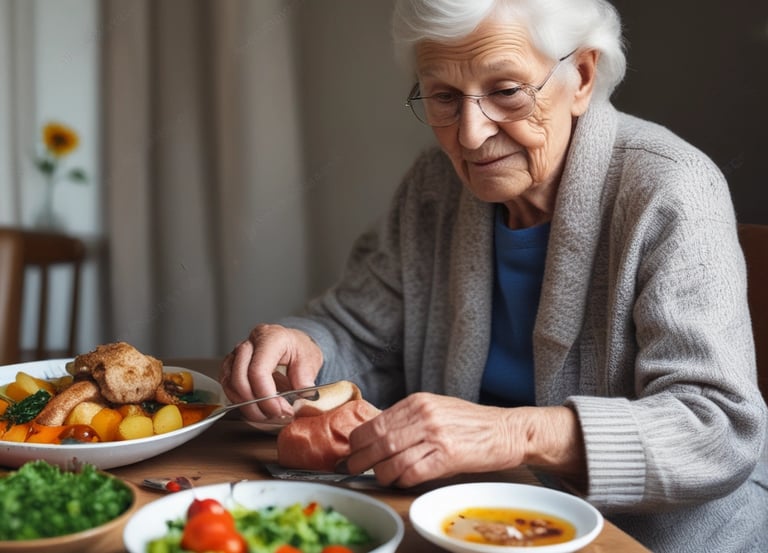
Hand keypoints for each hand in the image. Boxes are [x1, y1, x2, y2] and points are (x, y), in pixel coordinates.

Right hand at [219, 324, 322, 419]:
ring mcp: (236, 354)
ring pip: (230, 384)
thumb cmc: (298, 349)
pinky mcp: (230, 365)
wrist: (291, 343)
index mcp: (270, 338)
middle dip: (256, 404)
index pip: (258, 371)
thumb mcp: (311, 360)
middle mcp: (249, 344)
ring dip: (246, 405)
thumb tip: (302, 399)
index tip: (280, 410)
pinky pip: (228, 386)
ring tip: (267, 414)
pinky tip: (256, 408)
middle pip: (239, 378)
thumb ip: (305, 379)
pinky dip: (240, 401)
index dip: (266, 396)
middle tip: (274, 414)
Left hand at [345, 393, 584, 487]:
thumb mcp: (436, 408)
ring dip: (380, 473)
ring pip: (392, 458)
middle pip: (378, 440)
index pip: (375, 422)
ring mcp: (436, 435)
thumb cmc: (471, 424)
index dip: (358, 440)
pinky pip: (412, 472)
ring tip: (381, 477)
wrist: (506, 431)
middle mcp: (424, 415)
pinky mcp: (447, 456)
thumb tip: (377, 434)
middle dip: (361, 458)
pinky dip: (401, 480)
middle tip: (354, 467)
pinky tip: (402, 481)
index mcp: (418, 402)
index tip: (354, 449)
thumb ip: (409, 418)